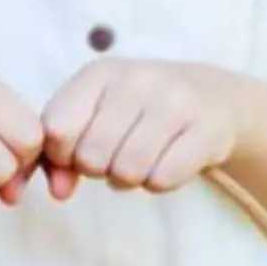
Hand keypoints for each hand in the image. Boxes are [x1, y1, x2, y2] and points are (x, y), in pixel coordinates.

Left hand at [41, 59, 250, 196]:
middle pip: (91, 158)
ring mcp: (176, 103)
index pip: (56, 128)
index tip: (78, 150)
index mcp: (100, 73)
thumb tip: (58, 192)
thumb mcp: (93, 119)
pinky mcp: (206, 130)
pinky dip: (159, 183)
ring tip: (140, 159)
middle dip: (98, 170)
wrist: (211, 98)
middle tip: (115, 155)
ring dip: (129, 179)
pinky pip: (162, 180)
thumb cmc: (135, 114)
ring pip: (127, 172)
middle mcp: (137, 80)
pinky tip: (166, 161)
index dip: (61, 154)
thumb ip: (60, 157)